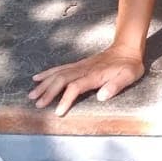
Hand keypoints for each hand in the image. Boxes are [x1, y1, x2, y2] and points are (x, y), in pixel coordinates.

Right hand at [28, 46, 144, 116]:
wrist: (127, 48)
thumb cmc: (129, 65)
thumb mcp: (129, 76)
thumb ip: (116, 86)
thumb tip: (101, 96)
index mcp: (95, 75)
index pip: (76, 87)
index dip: (66, 99)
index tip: (58, 112)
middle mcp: (84, 69)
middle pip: (61, 79)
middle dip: (48, 92)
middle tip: (38, 104)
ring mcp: (79, 66)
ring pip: (57, 73)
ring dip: (44, 84)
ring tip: (32, 95)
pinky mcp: (78, 64)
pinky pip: (59, 68)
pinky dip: (47, 73)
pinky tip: (36, 78)